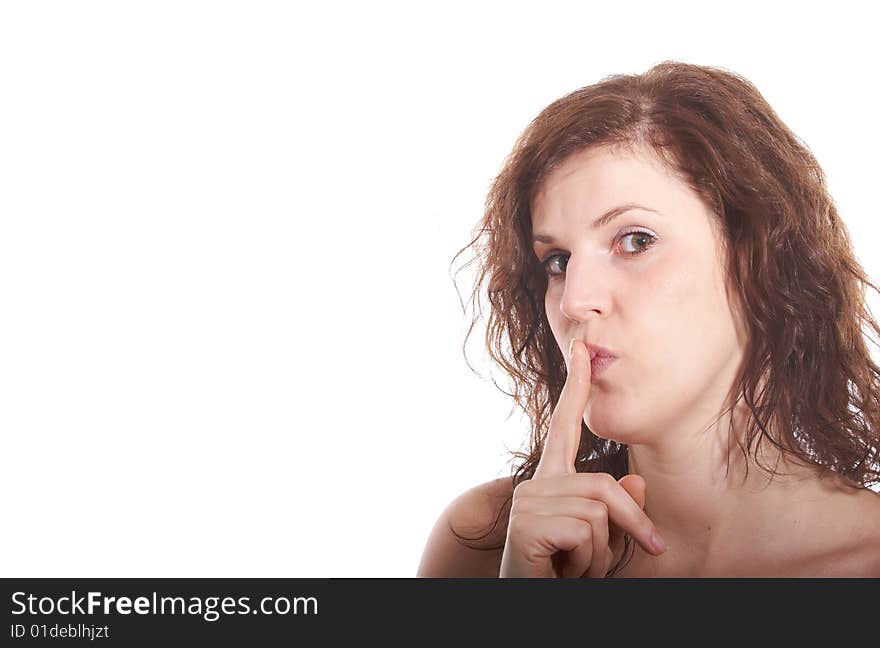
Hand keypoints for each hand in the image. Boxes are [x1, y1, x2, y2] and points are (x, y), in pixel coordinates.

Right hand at [499, 338, 666, 577]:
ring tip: (576, 567)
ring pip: (598, 513)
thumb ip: (617, 510)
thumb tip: (636, 483)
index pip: (564, 426)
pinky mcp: (527, 524)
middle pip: (604, 485)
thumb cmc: (563, 571)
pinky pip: (585, 533)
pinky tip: (563, 570)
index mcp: (551, 480)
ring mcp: (529, 503)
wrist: (531, 602)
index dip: (576, 388)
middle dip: (631, 524)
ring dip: (601, 553)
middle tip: (638, 554)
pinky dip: (588, 562)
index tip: (581, 349)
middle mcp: (536, 484)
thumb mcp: (600, 541)